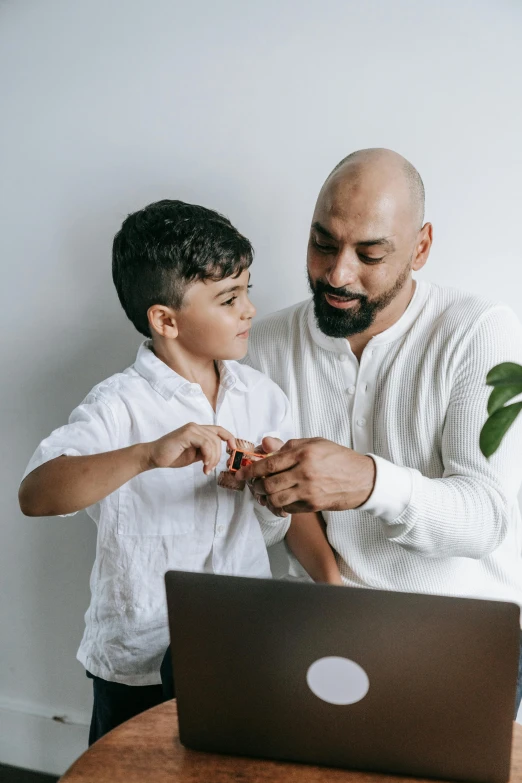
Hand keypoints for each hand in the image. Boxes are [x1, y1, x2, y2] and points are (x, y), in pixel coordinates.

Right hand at [146, 424, 235, 474]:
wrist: (154, 456)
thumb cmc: (171, 456)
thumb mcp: (194, 455)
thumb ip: (205, 452)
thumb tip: (216, 455)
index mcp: (197, 430)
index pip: (219, 430)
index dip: (229, 438)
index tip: (234, 449)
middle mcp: (195, 427)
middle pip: (217, 439)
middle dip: (218, 456)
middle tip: (209, 469)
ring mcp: (191, 429)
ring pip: (212, 442)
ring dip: (212, 458)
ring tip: (206, 468)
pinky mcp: (187, 434)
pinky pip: (205, 443)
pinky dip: (208, 455)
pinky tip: (203, 464)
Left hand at [236, 437, 375, 513]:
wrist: (362, 479)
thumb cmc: (338, 458)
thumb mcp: (314, 443)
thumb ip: (288, 445)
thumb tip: (265, 444)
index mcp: (304, 453)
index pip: (269, 464)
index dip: (250, 470)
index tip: (241, 474)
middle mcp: (305, 473)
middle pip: (268, 484)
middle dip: (256, 486)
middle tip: (255, 484)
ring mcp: (309, 491)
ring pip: (275, 499)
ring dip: (266, 498)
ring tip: (265, 493)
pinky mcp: (313, 505)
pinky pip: (288, 508)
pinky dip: (279, 506)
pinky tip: (280, 500)